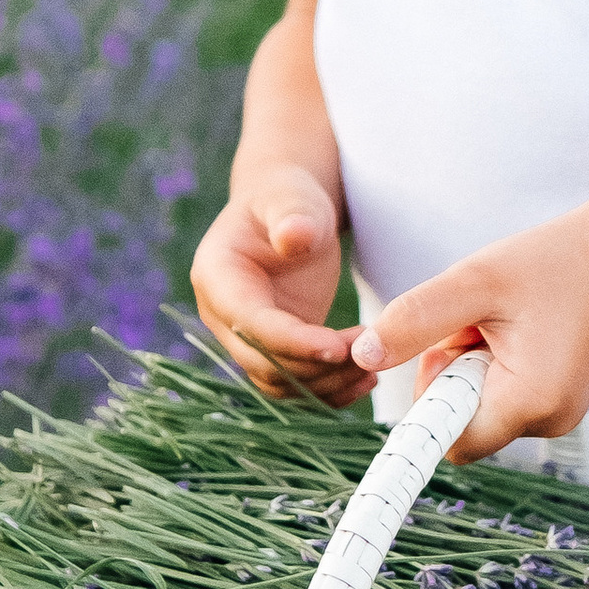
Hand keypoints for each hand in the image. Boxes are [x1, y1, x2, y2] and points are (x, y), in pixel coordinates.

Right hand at [191, 165, 373, 406]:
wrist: (288, 213)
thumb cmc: (288, 199)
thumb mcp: (292, 199)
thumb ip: (292, 216)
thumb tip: (293, 238)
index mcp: (216, 278)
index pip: (249, 323)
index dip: (292, 341)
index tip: (339, 347)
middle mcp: (223, 316)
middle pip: (261, 362)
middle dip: (315, 368)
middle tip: (368, 356)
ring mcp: (246, 337)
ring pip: (279, 382)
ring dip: (325, 385)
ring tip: (372, 369)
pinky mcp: (274, 350)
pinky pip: (295, 383)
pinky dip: (327, 390)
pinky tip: (364, 380)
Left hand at [350, 207, 588, 463]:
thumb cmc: (551, 261)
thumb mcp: (473, 282)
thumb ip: (415, 321)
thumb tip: (361, 356)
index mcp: (532, 400)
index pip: (450, 441)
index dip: (426, 411)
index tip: (416, 392)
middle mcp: (551, 421)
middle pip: (462, 422)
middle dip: (452, 374)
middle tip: (473, 323)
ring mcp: (560, 416)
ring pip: (480, 408)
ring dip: (472, 367)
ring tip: (502, 321)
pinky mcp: (560, 402)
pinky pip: (503, 397)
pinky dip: (495, 366)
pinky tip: (519, 329)